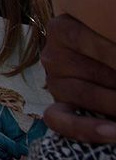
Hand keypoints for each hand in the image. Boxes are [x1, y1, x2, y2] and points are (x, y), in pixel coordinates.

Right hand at [40, 14, 115, 142]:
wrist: (95, 64)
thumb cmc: (106, 49)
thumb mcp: (104, 37)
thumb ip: (109, 37)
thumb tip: (115, 38)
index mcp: (61, 29)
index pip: (96, 42)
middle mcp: (52, 56)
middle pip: (95, 71)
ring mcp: (53, 83)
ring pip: (85, 95)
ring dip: (115, 102)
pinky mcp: (57, 107)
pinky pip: (61, 121)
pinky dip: (88, 129)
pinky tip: (113, 132)